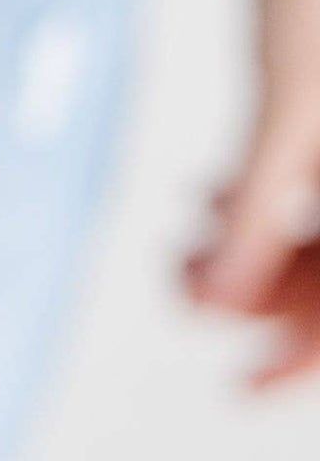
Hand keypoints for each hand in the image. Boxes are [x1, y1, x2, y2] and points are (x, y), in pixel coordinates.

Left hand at [184, 0, 319, 388]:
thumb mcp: (290, 96)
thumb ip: (263, 203)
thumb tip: (224, 301)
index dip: (301, 356)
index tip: (233, 383)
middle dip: (257, 294)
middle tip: (173, 290)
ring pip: (316, 232)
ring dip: (247, 251)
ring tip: (173, 249)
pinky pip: (302, 185)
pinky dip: (252, 201)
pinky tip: (197, 200)